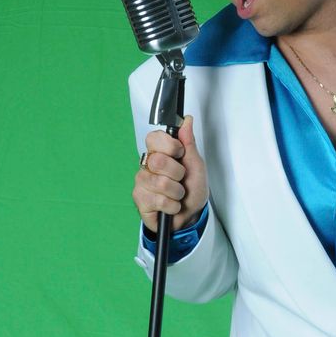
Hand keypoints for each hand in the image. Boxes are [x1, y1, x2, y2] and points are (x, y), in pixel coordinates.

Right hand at [133, 116, 208, 231]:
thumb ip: (189, 143)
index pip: (154, 138)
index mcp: (159, 152)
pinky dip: (172, 206)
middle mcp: (147, 165)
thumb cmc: (191, 190)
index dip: (170, 146)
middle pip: (158, 161)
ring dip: (177, 192)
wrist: (190, 216)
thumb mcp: (196, 165)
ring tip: (177, 195)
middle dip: (177, 173)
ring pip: (160, 183)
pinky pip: (159, 200)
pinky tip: (171, 206)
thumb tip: (186, 120)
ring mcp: (141, 182)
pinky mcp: (139, 199)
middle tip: (180, 179)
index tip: (180, 155)